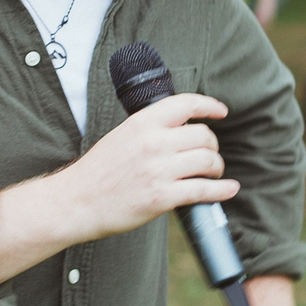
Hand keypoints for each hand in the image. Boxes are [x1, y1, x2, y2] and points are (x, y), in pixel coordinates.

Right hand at [60, 93, 235, 239]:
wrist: (76, 201)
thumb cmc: (98, 171)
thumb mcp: (122, 136)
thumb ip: (150, 129)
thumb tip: (182, 128)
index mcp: (142, 122)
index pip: (186, 104)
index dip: (209, 106)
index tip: (221, 111)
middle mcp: (153, 142)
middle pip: (203, 136)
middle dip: (212, 147)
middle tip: (209, 156)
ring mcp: (158, 170)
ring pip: (208, 161)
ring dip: (216, 167)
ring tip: (212, 173)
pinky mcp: (162, 197)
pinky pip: (203, 190)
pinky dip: (222, 190)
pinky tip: (229, 189)